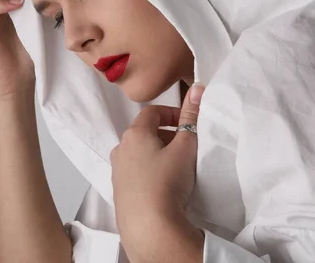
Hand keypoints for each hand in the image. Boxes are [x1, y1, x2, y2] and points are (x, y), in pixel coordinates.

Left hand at [110, 84, 204, 262]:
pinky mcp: (120, 192)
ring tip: (178, 167)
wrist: (149, 227)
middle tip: (188, 145)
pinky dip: (151, 172)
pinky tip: (165, 186)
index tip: (188, 122)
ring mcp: (117, 172)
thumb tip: (197, 89)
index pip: (152, 112)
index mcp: (134, 134)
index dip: (172, 112)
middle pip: (145, 133)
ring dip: (159, 154)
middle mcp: (120, 149)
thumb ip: (192, 117)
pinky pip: (136, 173)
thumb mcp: (185, 146)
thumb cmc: (167, 181)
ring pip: (140, 154)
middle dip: (168, 135)